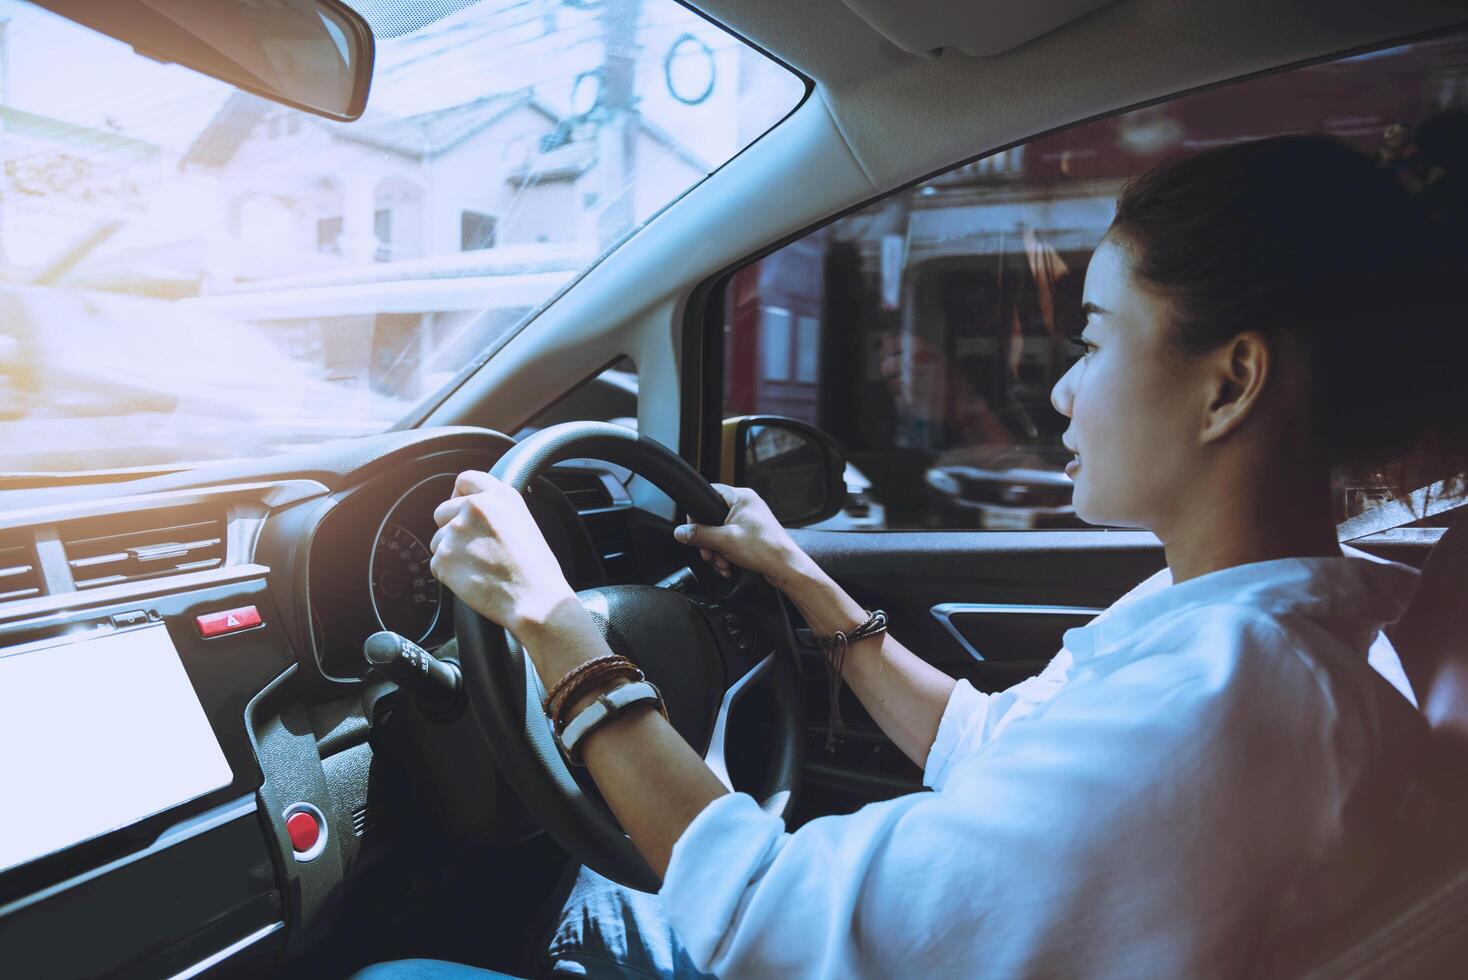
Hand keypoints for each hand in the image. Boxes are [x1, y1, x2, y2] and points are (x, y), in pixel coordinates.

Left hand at [429, 471, 576, 639]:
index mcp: (498, 495)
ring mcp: (456, 532)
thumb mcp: (522, 521)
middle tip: (472, 548)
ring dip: (451, 553)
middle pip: (443, 511)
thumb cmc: (535, 568)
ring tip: (478, 567)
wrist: (534, 598)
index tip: (461, 508)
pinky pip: (436, 563)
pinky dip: (449, 574)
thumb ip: (495, 508)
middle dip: (451, 527)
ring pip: (438, 539)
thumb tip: (471, 510)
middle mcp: (474, 508)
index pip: (464, 480)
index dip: (460, 495)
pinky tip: (472, 579)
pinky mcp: (444, 558)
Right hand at [674, 484, 810, 588]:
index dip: (698, 513)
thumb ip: (699, 535)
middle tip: (709, 552)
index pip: (709, 493)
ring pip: (720, 533)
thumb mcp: (724, 541)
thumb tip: (681, 532)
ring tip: (721, 562)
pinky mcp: (752, 535)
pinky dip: (726, 554)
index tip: (694, 529)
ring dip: (716, 551)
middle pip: (713, 518)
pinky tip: (728, 565)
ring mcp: (749, 521)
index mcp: (741, 497)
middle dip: (708, 540)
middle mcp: (746, 506)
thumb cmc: (765, 549)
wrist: (785, 567)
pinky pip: (730, 541)